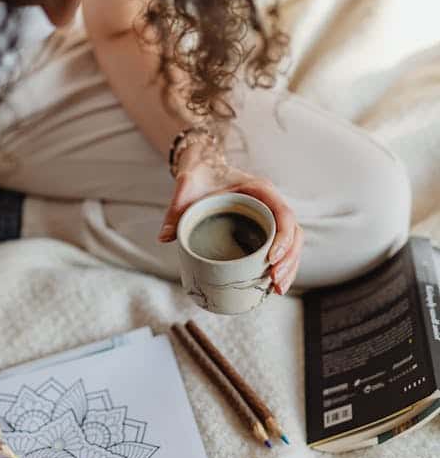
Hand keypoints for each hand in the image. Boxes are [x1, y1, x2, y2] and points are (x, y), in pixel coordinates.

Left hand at [158, 147, 302, 294]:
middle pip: (294, 233)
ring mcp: (270, 216)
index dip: (283, 238)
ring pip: (292, 243)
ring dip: (289, 267)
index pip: (283, 213)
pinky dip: (282, 266)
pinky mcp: (264, 228)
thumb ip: (176, 209)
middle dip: (289, 260)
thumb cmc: (199, 175)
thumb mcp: (187, 187)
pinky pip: (282, 247)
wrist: (203, 168)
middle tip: (274, 283)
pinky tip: (273, 286)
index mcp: (260, 190)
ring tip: (276, 290)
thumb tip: (164, 238)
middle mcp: (270, 203)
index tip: (271, 259)